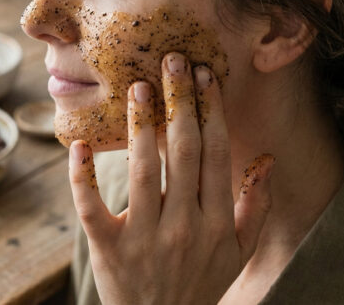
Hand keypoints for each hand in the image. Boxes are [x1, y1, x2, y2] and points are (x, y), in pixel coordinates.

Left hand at [69, 52, 274, 304]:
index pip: (214, 154)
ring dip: (141, 127)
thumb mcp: (239, 252)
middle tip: (172, 60)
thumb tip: (264, 159)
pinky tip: (79, 145)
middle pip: (182, 153)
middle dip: (179, 103)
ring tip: (138, 88)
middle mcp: (182, 227)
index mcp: (215, 223)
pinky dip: (81, 177)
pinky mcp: (107, 250)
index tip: (204, 75)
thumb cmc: (201, 283)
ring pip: (142, 173)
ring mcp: (143, 239)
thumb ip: (255, 206)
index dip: (210, 111)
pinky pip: (91, 208)